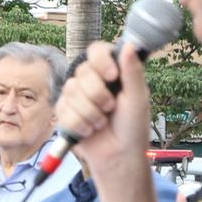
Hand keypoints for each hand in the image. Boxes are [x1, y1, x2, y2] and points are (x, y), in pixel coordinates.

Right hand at [56, 42, 150, 177]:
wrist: (118, 156)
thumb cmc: (132, 127)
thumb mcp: (138, 97)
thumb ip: (132, 71)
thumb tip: (128, 44)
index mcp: (111, 72)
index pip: (96, 51)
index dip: (100, 61)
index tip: (111, 76)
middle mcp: (91, 80)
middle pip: (83, 72)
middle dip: (98, 95)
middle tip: (110, 108)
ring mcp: (75, 96)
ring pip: (71, 92)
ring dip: (90, 112)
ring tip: (101, 123)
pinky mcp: (64, 112)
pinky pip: (64, 110)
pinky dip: (80, 124)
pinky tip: (89, 130)